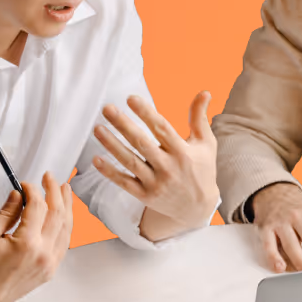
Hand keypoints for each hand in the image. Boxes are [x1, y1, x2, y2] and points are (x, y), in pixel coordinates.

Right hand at [0, 172, 72, 301]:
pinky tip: (63, 217)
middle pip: (58, 214)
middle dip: (55, 191)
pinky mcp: (49, 271)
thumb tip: (19, 196)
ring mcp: (48, 264)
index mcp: (26, 244)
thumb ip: (6, 212)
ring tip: (64, 191)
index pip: (38, 206)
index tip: (26, 184)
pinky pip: (64, 244)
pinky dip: (65, 226)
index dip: (33, 190)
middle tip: (50, 178)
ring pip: (66, 228)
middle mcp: (42, 254)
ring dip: (67, 206)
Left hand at [92, 92, 218, 232]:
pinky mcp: (146, 196)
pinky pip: (124, 183)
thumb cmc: (202, 170)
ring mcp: (156, 183)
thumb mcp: (206, 144)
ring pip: (130, 162)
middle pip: (142, 143)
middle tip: (107, 109)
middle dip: (123, 125)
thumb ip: (199, 118)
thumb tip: (204, 92)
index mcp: (183, 152)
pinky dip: (110, 172)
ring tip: (98, 129)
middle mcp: (168, 168)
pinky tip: (96, 159)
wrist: (197, 209)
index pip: (162, 128)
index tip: (131, 98)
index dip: (146, 113)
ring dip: (112, 145)